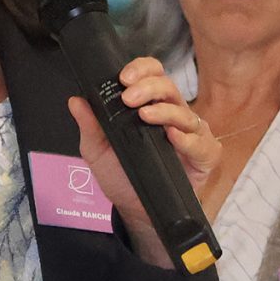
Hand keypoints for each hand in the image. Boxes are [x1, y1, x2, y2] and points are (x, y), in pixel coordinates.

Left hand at [67, 56, 217, 268]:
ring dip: (164, 111)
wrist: (136, 210)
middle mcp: (173, 114)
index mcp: (150, 105)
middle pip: (168, 87)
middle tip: (129, 98)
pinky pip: (201, 143)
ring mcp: (191, 134)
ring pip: (184, 112)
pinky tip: (173, 137)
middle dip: (148, 87)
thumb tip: (75, 101)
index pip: (152, 75)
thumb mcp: (98, 151)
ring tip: (145, 116)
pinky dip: (187, 139)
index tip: (123, 78)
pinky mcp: (204, 155)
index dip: (141, 69)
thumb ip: (90, 126)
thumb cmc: (122, 175)